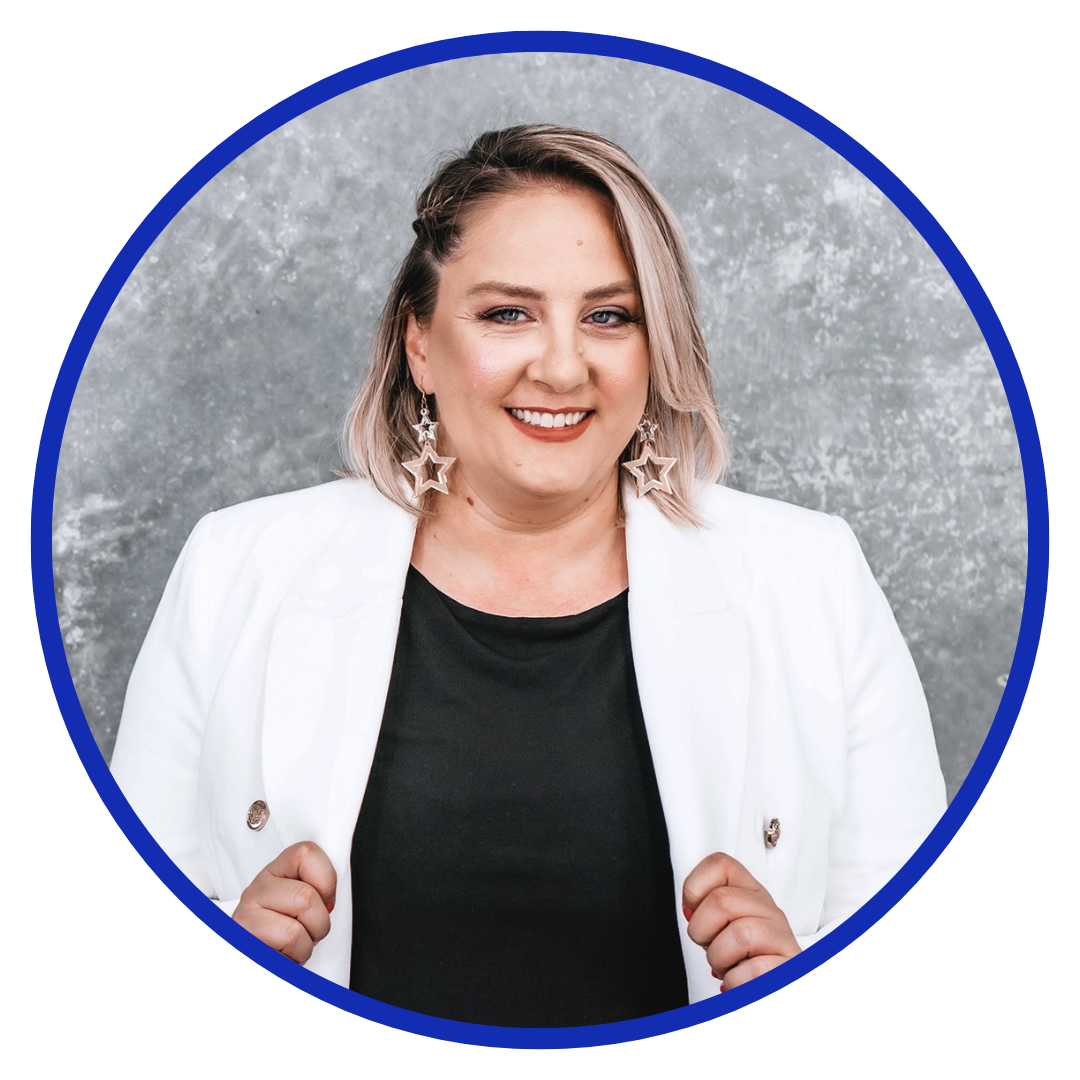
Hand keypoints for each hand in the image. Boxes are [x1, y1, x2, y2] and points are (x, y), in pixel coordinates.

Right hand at [233, 841, 336, 963]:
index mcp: (275, 873)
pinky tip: (279, 957)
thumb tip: (333, 896)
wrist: (251, 959)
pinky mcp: (242, 942)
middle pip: (305, 898)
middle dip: (318, 925)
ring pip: (294, 933)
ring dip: (302, 949)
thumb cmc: (280, 935)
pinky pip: (280, 960)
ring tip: (291, 948)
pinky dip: (288, 965)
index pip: (307, 853)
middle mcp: (256, 890)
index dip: (326, 880)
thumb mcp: (299, 904)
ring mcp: (244, 917)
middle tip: (307, 932)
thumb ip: (316, 889)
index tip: (325, 899)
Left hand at [682, 852, 800, 990]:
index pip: (720, 864)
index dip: (695, 888)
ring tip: (726, 968)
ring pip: (741, 934)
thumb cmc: (747, 960)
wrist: (776, 989)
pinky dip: (736, 982)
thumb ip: (707, 911)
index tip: (694, 913)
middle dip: (702, 931)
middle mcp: (769, 909)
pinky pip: (755, 970)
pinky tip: (739, 982)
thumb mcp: (723, 927)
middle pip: (721, 900)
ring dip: (720, 959)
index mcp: (750, 892)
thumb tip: (690, 909)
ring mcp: (782, 937)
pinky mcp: (790, 966)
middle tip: (710, 947)